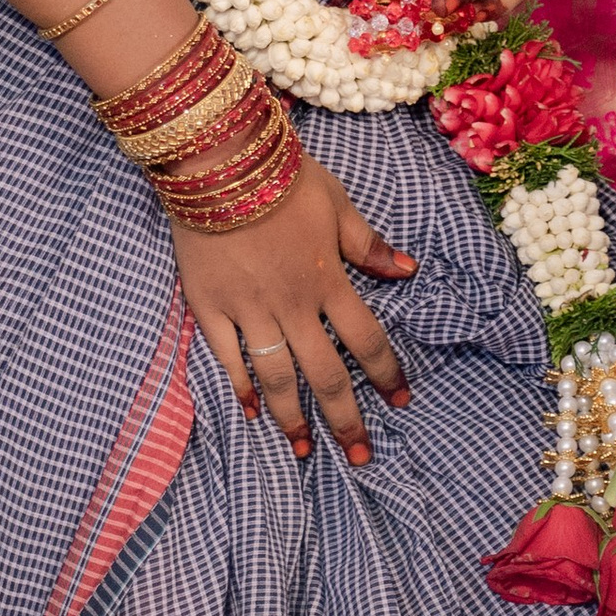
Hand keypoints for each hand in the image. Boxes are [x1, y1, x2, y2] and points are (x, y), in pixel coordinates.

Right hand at [171, 153, 417, 460]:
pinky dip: (240, 387)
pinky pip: (226, 357)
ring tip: (304, 450)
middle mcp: (292, 305)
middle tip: (359, 455)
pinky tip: (251, 412)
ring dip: (293, 417)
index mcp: (328, 280)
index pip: (366, 340)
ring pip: (276, 377)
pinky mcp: (209, 307)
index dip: (386, 374)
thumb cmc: (282, 175)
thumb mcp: (337, 203)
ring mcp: (248, 310)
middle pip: (325, 374)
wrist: (216, 160)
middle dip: (345, 418)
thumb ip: (368, 244)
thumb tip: (407, 270)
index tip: (400, 401)